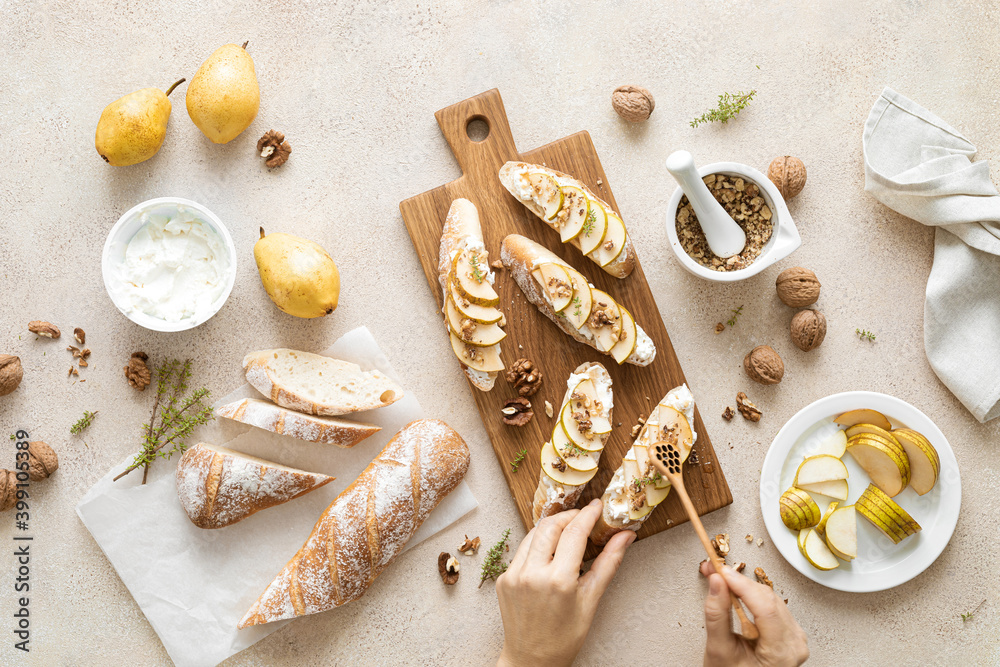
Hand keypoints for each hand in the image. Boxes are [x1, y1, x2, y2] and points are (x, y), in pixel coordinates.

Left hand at [496, 499, 634, 666]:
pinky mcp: (503, 578)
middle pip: (550, 526)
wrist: (531, 660)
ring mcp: (513, 575)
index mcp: (558, 581)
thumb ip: (608, 564)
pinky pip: (522, 551)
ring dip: (552, 527)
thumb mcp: (591, 601)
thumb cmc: (564, 638)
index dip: (588, 515)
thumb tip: (625, 537)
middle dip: (569, 516)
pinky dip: (538, 545)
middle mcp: (532, 574)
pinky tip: (551, 552)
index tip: (598, 506)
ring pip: (533, 534)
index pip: (575, 533)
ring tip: (569, 531)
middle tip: (584, 517)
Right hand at [700, 561, 808, 666]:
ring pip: (768, 598)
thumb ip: (717, 615)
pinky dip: (750, 595)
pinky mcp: (788, 630)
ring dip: (743, 586)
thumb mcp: (719, 650)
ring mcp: (793, 636)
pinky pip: (770, 604)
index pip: (764, 607)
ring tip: (720, 580)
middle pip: (767, 599)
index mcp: (781, 652)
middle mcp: (794, 642)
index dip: (741, 585)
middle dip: (738, 582)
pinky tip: (734, 591)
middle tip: (714, 571)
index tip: (721, 572)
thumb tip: (716, 583)